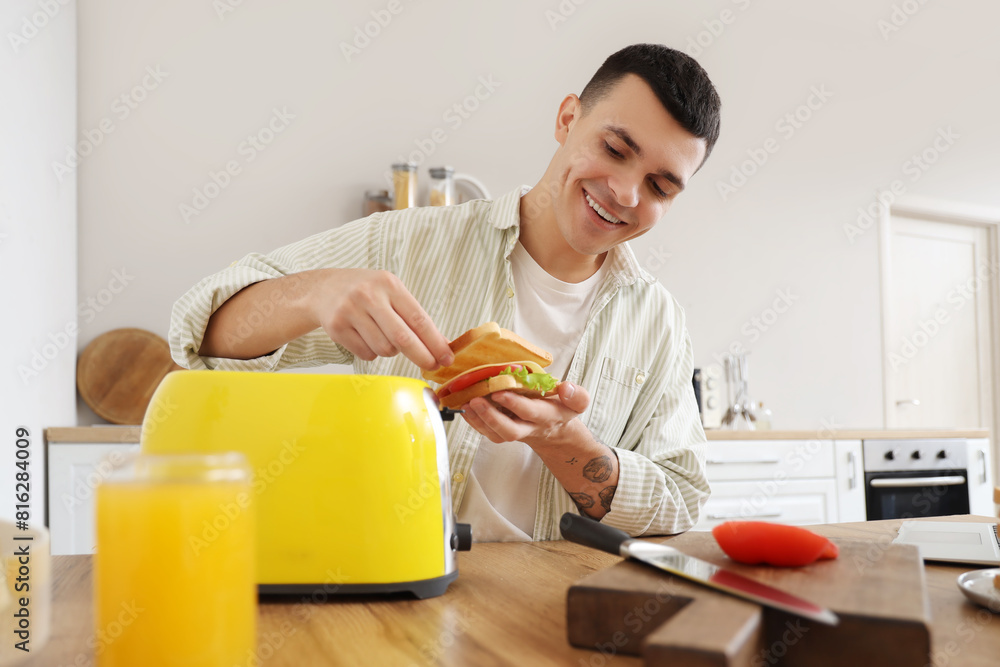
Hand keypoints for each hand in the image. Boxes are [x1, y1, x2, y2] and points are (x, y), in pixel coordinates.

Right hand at [309, 269, 452, 370]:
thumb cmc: (365, 291)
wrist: (322, 289)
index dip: (435, 342)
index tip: (447, 357)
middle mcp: (369, 296)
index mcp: (389, 284)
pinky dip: (373, 352)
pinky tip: (366, 336)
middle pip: (403, 338)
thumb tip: (441, 343)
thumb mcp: (390, 292)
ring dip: (391, 350)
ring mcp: (351, 312)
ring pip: (385, 349)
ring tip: (383, 335)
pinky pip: (367, 354)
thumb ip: (414, 316)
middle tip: (432, 366)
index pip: (418, 319)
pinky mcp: (337, 328)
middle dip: (422, 356)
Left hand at [461, 382, 589, 449]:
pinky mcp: (502, 433)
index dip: (514, 403)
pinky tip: (465, 408)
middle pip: (509, 431)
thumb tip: (566, 387)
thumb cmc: (560, 409)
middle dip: (492, 417)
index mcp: (547, 417)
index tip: (499, 391)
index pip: (530, 412)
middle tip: (476, 400)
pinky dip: (474, 421)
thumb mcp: (577, 402)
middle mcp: (529, 428)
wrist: (553, 431)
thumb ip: (577, 396)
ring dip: (478, 420)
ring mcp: (514, 433)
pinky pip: (487, 432)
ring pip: (495, 434)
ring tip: (466, 404)